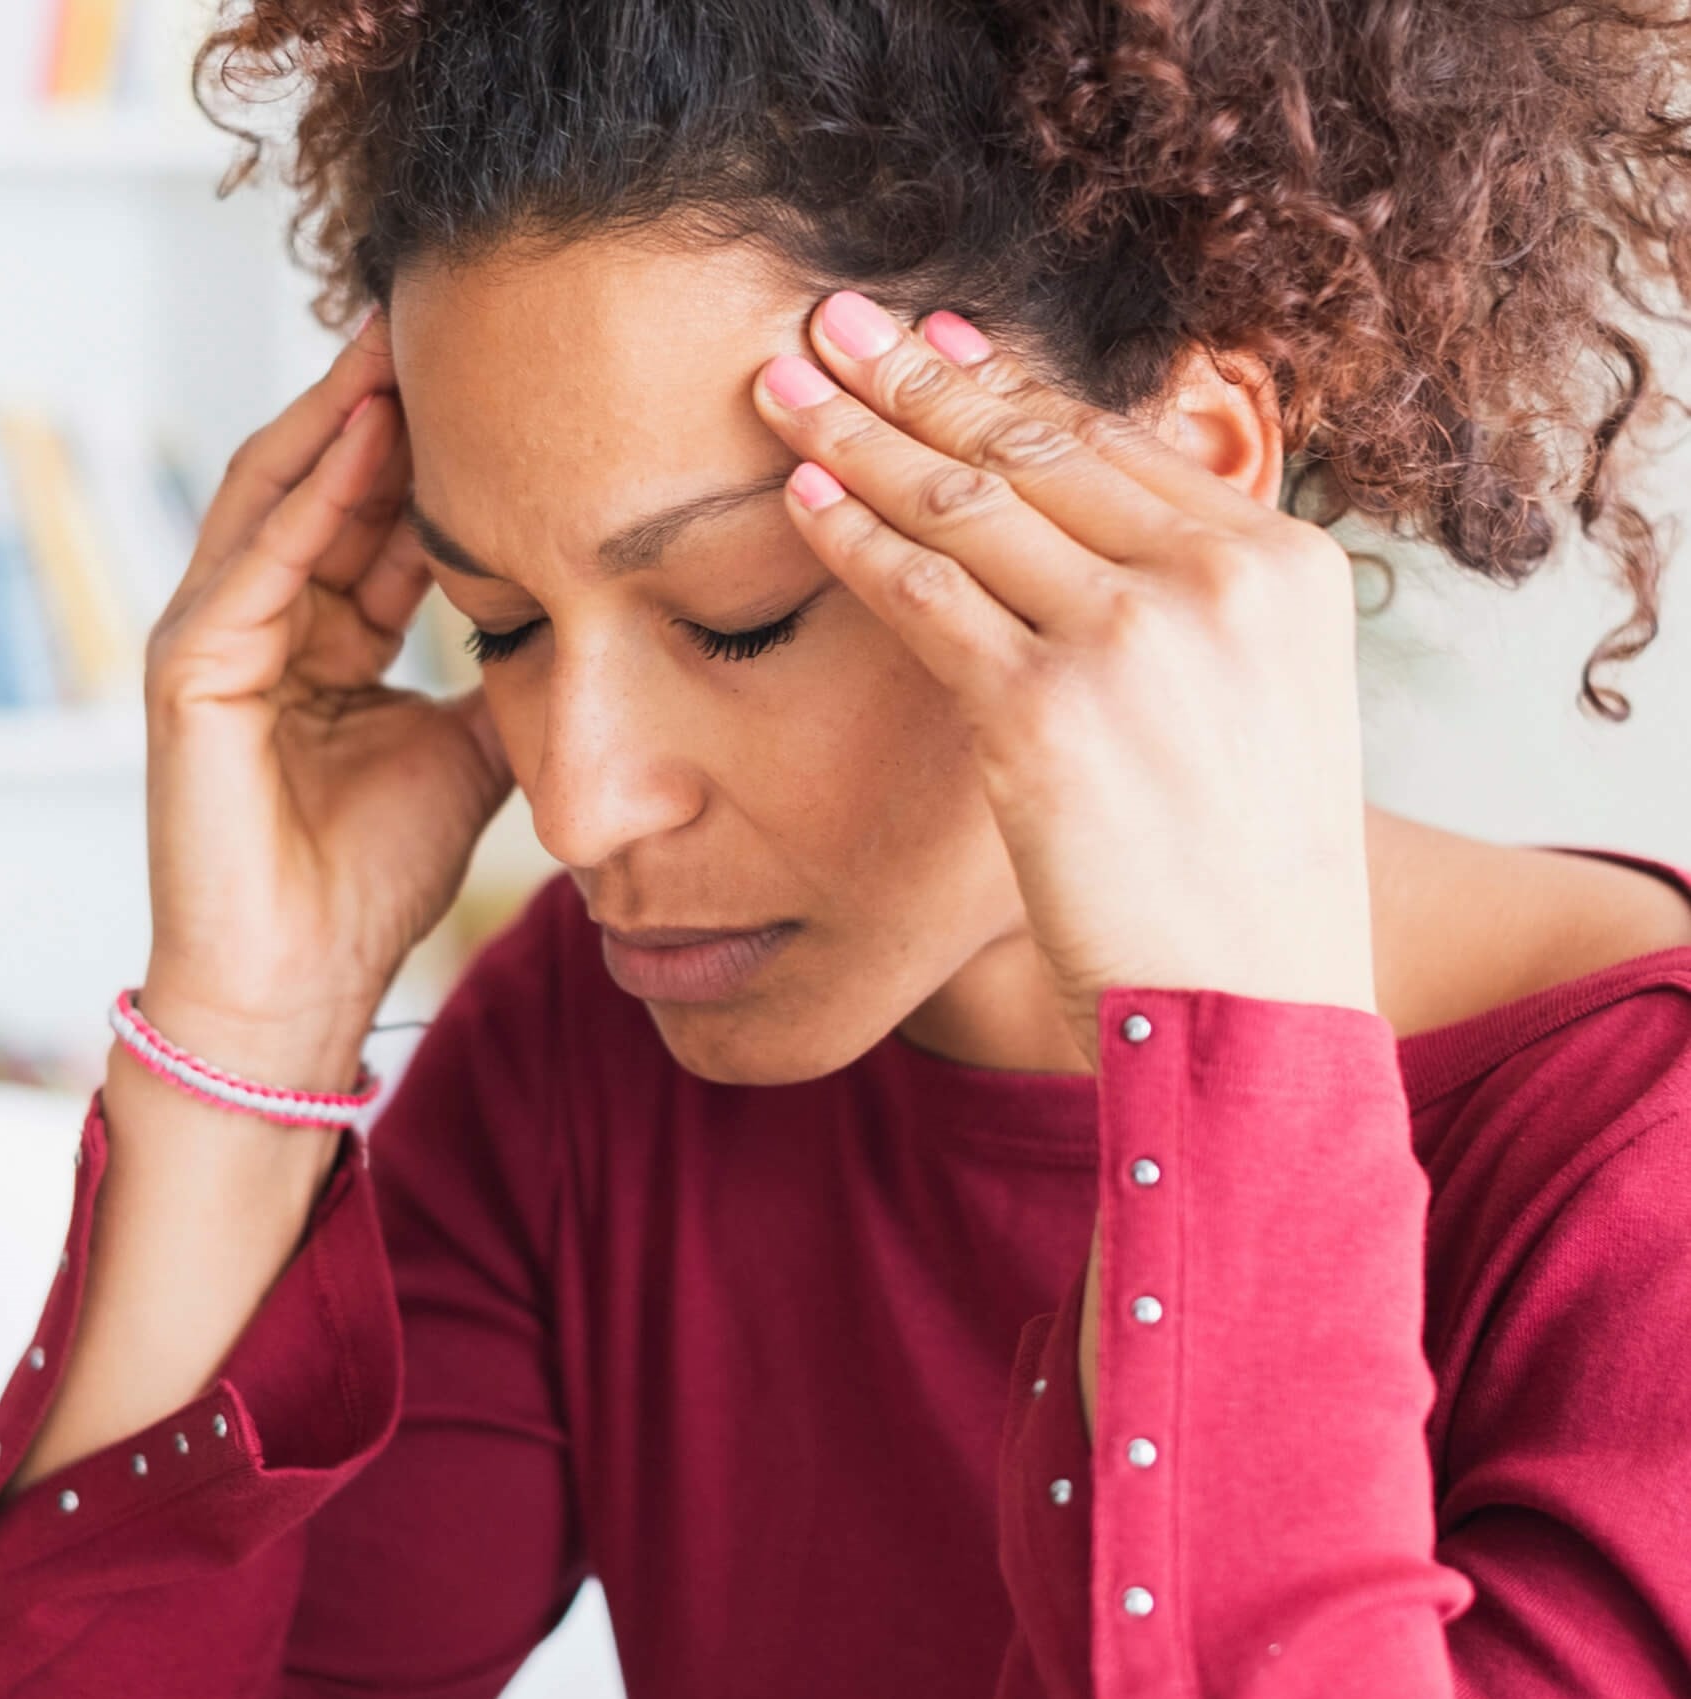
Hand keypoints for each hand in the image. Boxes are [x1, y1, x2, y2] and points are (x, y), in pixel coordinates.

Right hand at [139, 308, 516, 1079]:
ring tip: (402, 337)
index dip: (437, 450)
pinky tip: (362, 431)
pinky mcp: (188, 673)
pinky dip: (307, 497)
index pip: (376, 518)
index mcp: (325, 640)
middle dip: (383, 401)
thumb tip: (579, 617)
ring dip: (340, 416)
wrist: (301, 981)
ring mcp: (215, 641)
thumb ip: (502, 678)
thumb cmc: (373, 877)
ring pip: (279, 499)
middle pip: (323, 483)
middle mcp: (264, 623)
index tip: (506, 381)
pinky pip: (255, 564)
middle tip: (450, 312)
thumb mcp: (468, 751)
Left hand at [751, 291, 1378, 1074]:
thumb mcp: (1264, 715)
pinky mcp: (1045, 709)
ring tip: (784, 383)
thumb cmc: (1246, 884)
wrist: (1253, 1012)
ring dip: (860, 432)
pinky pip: (922, 593)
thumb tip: (1094, 538)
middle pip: (1033, 445)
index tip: (935, 340)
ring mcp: (1132, 637)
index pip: (1114, 442)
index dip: (1007, 383)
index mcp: (1283, 565)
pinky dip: (851, 538)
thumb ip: (1197, 611)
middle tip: (831, 318)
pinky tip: (799, 497)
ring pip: (965, 502)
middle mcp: (1216, 577)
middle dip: (914, 373)